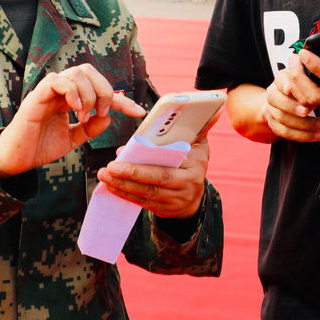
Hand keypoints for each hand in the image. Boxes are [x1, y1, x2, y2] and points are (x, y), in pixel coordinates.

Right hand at [0, 64, 144, 176]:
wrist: (15, 160)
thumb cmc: (39, 147)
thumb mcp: (72, 139)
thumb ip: (91, 128)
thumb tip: (108, 117)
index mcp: (70, 98)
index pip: (100, 90)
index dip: (122, 99)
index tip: (140, 112)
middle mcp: (61, 90)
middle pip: (89, 71)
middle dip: (104, 89)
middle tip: (103, 111)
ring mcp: (49, 91)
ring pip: (77, 73)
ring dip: (90, 94)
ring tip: (86, 116)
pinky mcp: (36, 96)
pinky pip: (57, 81)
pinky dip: (72, 92)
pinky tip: (77, 109)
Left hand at [96, 131, 213, 218]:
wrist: (194, 199)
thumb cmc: (192, 163)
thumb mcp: (199, 145)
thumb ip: (201, 127)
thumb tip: (214, 109)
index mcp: (195, 166)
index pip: (171, 161)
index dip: (149, 158)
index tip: (129, 148)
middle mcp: (186, 186)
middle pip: (157, 179)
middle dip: (132, 173)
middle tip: (111, 166)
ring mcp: (174, 201)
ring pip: (146, 193)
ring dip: (123, 185)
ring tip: (105, 174)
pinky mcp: (162, 211)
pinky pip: (141, 202)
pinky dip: (125, 194)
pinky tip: (111, 186)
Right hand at [262, 59, 319, 141]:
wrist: (280, 101)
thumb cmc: (298, 87)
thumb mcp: (303, 75)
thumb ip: (306, 71)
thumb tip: (307, 59)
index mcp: (280, 79)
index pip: (279, 80)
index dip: (285, 84)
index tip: (291, 89)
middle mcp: (272, 94)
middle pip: (276, 100)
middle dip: (292, 106)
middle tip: (309, 110)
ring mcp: (272, 111)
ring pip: (282, 119)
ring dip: (302, 124)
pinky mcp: (275, 125)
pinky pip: (285, 133)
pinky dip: (301, 136)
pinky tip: (316, 136)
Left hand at [295, 0, 319, 111]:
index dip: (316, 66)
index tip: (303, 51)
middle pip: (315, 96)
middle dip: (299, 78)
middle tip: (294, 57)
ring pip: (312, 102)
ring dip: (298, 85)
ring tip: (294, 64)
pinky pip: (316, 103)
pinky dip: (303, 92)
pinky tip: (299, 75)